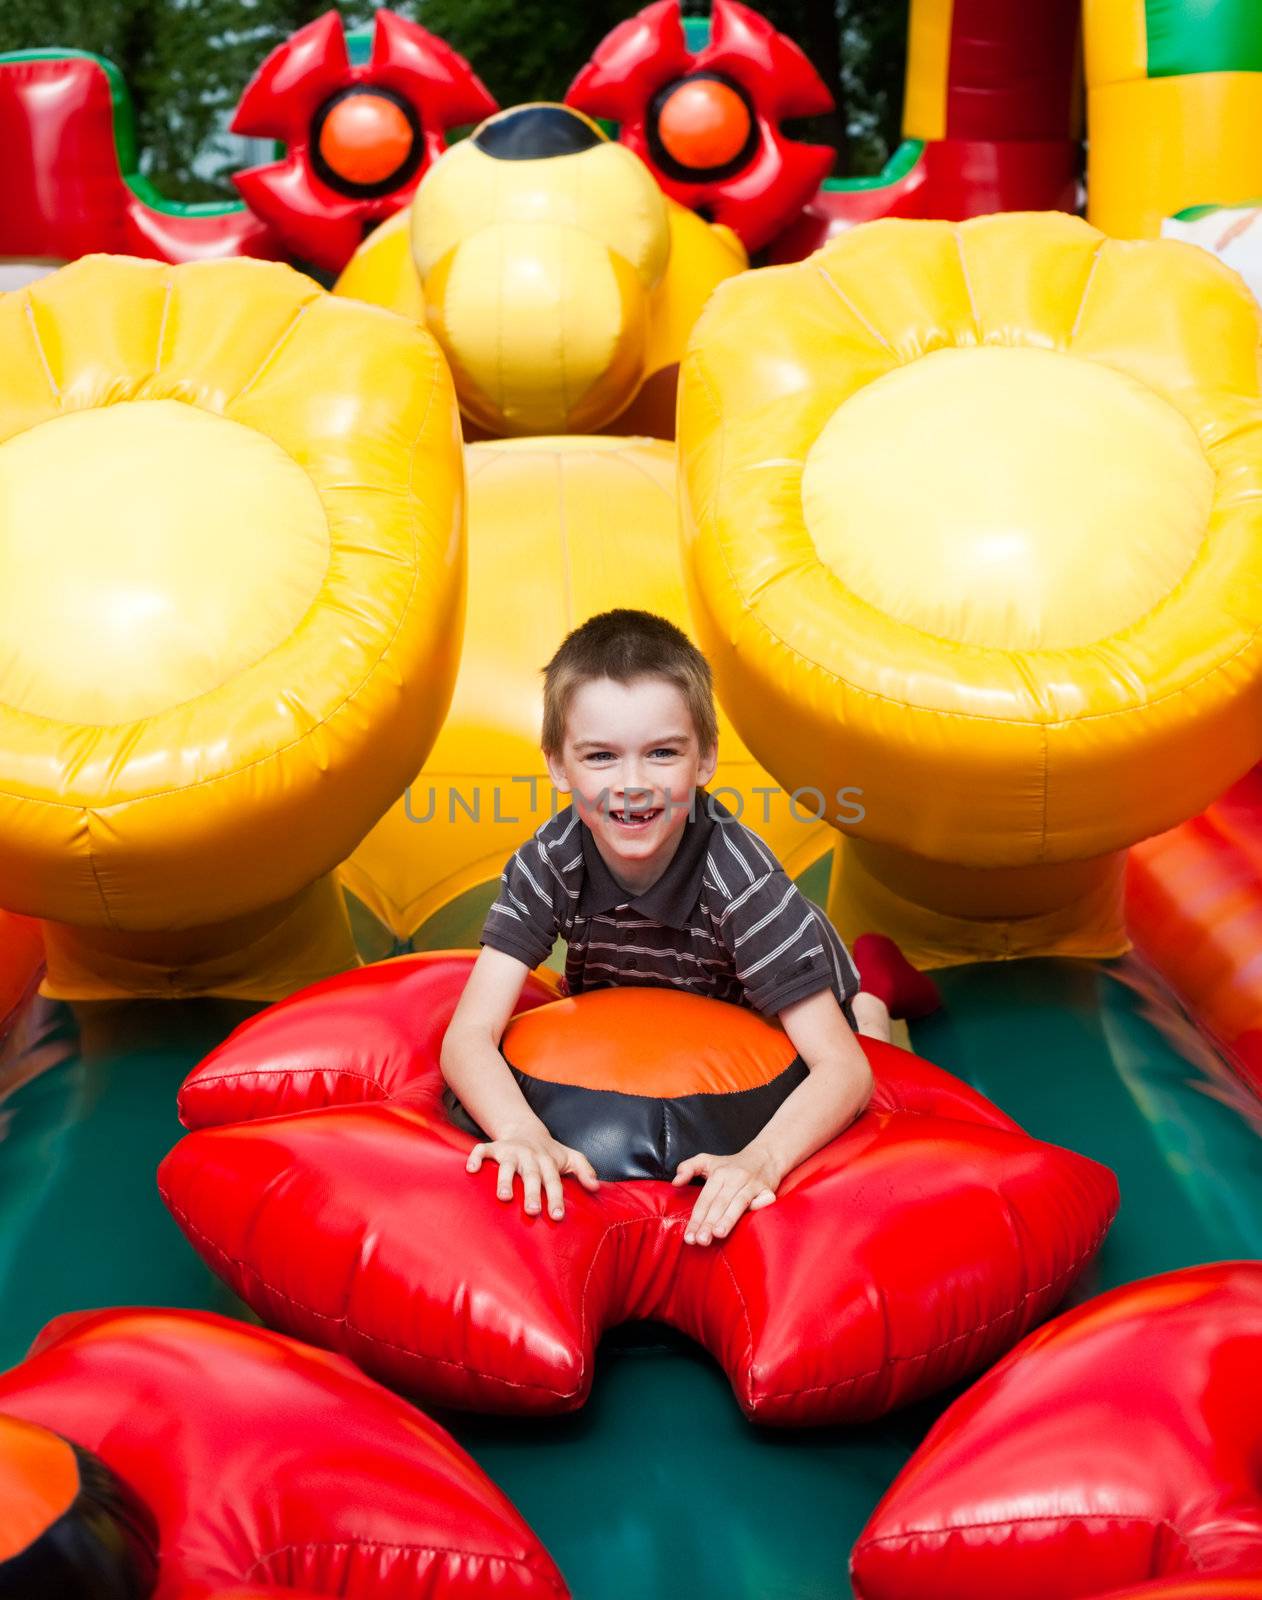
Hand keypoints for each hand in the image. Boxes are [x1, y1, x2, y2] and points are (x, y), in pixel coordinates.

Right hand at [466, 1128, 599, 1220]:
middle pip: (531, 1175)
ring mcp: (511, 1151)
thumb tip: (596, 1187)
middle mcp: (529, 1156)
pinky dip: (476, 1157)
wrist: (526, 1129)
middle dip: (532, 1192)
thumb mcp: (571, 1157)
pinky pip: (482, 1150)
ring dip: (505, 1179)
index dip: (555, 1198)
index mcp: (548, 1161)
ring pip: (507, 1165)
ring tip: (504, 1197)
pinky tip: (471, 1169)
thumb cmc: (550, 1152)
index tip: (556, 1216)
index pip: (553, 1181)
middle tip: (532, 1211)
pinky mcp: (495, 1147)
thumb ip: (584, 1170)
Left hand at [671, 1148, 778, 1245]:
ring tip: (718, 1234)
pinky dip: (758, 1208)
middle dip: (709, 1222)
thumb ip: (688, 1168)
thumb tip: (675, 1182)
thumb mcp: (707, 1160)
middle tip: (700, 1240)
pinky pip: (764, 1200)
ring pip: (739, 1202)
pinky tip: (750, 1222)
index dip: (696, 1218)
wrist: (765, 1155)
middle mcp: (736, 1178)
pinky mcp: (768, 1190)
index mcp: (720, 1173)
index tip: (689, 1236)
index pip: (705, 1199)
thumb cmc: (732, 1164)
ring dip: (728, 1219)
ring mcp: (753, 1184)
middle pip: (720, 1202)